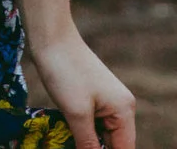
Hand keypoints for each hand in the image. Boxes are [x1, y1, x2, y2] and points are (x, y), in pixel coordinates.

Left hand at [32, 29, 136, 147]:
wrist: (51, 37)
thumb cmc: (66, 71)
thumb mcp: (76, 114)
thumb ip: (88, 144)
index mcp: (124, 111)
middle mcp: (120, 108)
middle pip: (113, 145)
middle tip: (70, 145)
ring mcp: (106, 103)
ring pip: (100, 137)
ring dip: (86, 144)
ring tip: (65, 141)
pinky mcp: (91, 99)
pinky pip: (90, 126)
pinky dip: (79, 134)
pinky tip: (64, 135)